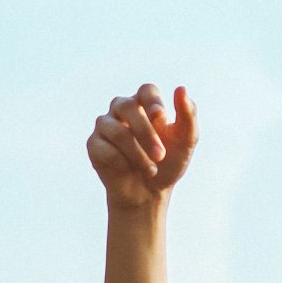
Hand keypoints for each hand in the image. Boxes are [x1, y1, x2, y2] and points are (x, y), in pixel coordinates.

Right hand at [87, 84, 198, 210]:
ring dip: (137, 154)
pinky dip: (121, 163)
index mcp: (144, 104)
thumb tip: (182, 89)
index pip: (147, 90)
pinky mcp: (93, 144)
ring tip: (151, 170)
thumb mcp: (185, 142)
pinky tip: (128, 170)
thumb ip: (188, 116)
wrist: (149, 193)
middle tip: (160, 156)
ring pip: (117, 131)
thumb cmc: (168, 164)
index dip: (153, 101)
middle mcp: (122, 109)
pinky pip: (104, 149)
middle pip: (128, 107)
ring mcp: (105, 125)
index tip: (161, 117)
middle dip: (146, 133)